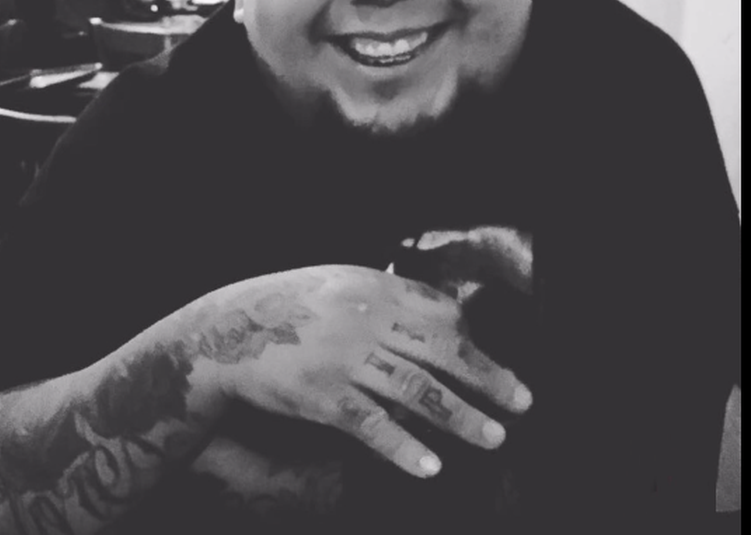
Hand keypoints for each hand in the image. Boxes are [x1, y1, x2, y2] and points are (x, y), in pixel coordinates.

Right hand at [178, 265, 532, 479]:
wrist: (229, 331)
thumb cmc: (290, 306)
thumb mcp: (340, 284)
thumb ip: (387, 298)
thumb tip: (444, 314)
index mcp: (374, 288)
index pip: (440, 313)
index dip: (472, 341)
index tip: (492, 365)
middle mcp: (366, 319)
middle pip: (441, 351)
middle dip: (487, 378)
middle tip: (521, 402)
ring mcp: (345, 358)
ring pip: (416, 389)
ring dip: (460, 416)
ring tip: (493, 436)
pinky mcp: (323, 396)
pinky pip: (372, 424)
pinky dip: (403, 446)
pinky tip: (430, 466)